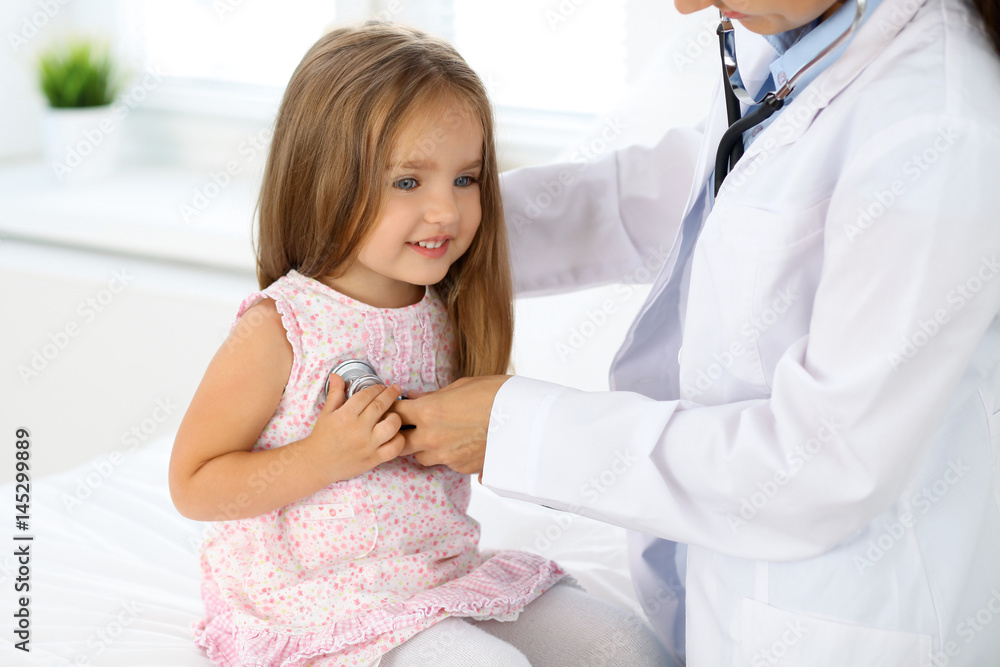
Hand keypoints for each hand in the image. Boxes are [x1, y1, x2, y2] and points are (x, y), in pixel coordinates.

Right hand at [306, 374, 404, 482]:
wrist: (317, 464)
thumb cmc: (322, 437)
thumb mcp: (326, 413)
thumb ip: (334, 394)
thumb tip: (336, 376)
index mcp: (346, 415)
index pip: (366, 395)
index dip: (376, 388)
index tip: (381, 386)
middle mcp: (358, 429)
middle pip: (381, 406)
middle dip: (391, 394)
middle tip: (395, 389)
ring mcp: (368, 444)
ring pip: (392, 426)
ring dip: (396, 416)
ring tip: (394, 414)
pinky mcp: (374, 459)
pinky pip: (394, 448)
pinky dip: (399, 439)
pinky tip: (395, 434)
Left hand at [389, 375, 510, 474]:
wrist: (524, 417)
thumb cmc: (494, 394)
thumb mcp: (460, 386)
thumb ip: (432, 396)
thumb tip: (415, 397)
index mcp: (428, 411)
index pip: (394, 413)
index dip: (393, 410)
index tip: (397, 407)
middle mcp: (431, 437)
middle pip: (398, 443)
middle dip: (401, 435)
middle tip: (410, 426)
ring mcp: (446, 456)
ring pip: (421, 458)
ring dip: (423, 448)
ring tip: (438, 435)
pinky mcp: (462, 467)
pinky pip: (446, 464)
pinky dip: (449, 455)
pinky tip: (462, 443)